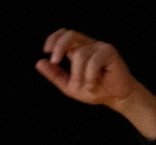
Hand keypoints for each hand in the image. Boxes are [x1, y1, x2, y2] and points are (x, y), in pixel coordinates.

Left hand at [35, 28, 155, 139]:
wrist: (116, 98)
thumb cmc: (95, 90)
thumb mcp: (69, 86)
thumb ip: (55, 75)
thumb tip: (39, 63)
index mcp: (78, 50)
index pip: (64, 35)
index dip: (54, 38)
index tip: (46, 51)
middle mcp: (88, 45)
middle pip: (70, 35)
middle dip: (59, 46)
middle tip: (55, 61)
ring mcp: (99, 47)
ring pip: (80, 54)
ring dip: (79, 75)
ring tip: (86, 86)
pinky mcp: (109, 51)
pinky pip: (93, 61)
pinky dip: (90, 76)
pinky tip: (94, 84)